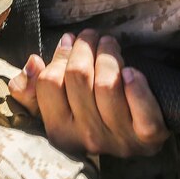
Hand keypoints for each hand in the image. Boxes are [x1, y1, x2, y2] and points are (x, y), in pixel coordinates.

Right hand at [8, 29, 168, 157]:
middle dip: (85, 46)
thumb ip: (31, 89)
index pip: (49, 83)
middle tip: (92, 36)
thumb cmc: (92, 117)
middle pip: (78, 76)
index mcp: (60, 131)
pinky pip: (141, 109)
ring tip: (110, 44)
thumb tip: (33, 62)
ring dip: (109, 56)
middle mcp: (87, 138)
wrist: (136, 142)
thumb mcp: (57, 108)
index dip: (60, 55)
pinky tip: (132, 72)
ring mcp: (118, 139)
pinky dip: (137, 86)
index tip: (70, 42)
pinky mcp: (148, 139)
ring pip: (107, 85)